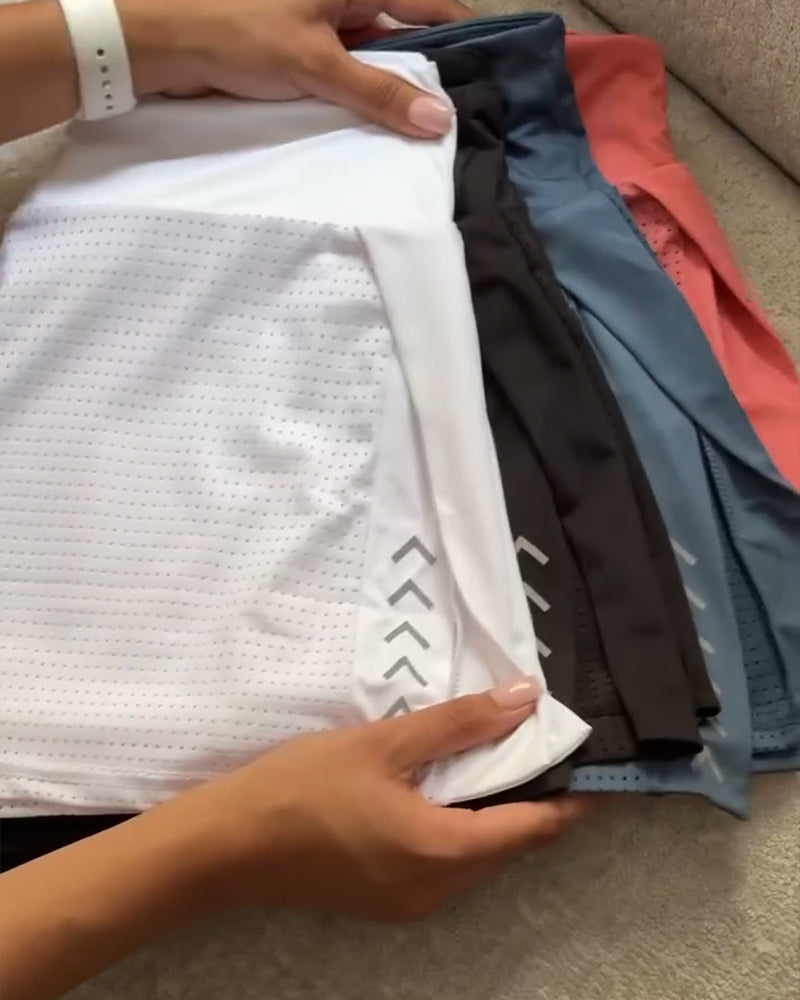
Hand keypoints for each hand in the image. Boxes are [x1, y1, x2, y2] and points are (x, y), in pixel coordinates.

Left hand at [119, 0, 473, 137]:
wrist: (161, 43)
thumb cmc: (238, 32)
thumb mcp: (316, 64)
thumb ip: (378, 93)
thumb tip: (437, 120)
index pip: (427, 0)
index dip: (459, 33)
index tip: (486, 75)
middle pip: (403, 29)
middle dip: (428, 71)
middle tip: (457, 117)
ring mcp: (321, 24)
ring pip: (375, 56)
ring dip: (393, 91)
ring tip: (425, 133)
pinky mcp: (301, 51)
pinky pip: (346, 74)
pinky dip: (362, 98)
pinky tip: (379, 129)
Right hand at [177, 681, 590, 920]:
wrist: (226, 845)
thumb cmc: (304, 786)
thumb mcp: (384, 742)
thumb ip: (459, 722)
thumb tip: (525, 698)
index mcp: (445, 852)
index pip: (533, 828)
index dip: (571, 799)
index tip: (595, 767)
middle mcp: (438, 890)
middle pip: (508, 847)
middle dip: (535, 802)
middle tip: (544, 747)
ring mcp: (409, 902)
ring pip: (477, 858)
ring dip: (497, 815)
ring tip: (502, 760)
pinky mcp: (385, 899)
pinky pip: (446, 865)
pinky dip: (463, 830)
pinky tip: (448, 792)